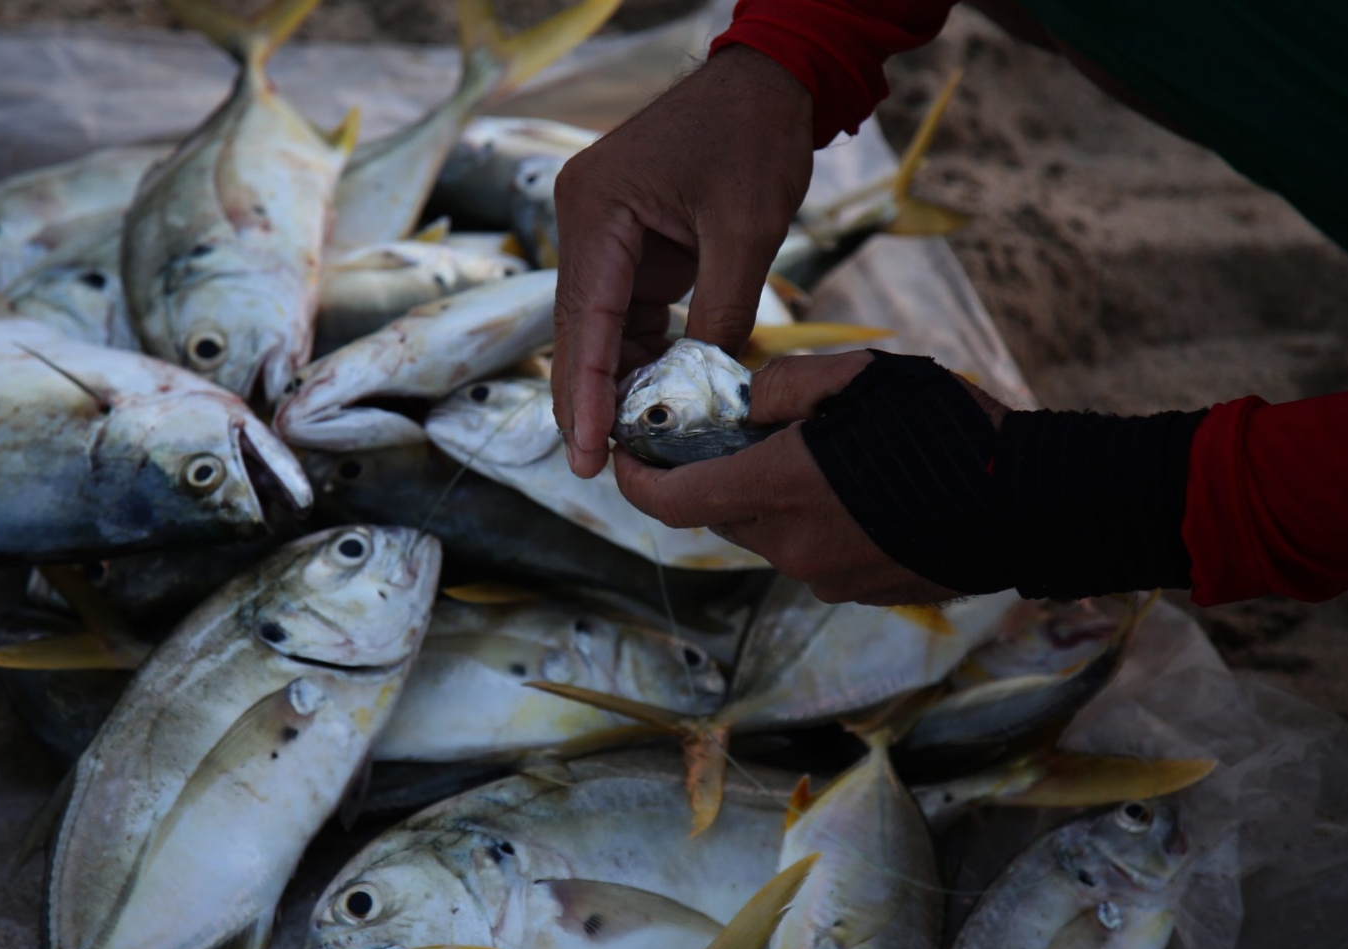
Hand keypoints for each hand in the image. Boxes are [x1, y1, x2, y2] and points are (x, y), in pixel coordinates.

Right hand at [552, 46, 813, 477]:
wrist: (768, 81)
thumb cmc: (755, 136)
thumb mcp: (748, 230)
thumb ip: (722, 310)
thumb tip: (708, 386)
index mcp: (597, 210)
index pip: (586, 319)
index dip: (587, 392)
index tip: (588, 452)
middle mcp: (584, 222)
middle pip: (579, 329)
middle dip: (587, 399)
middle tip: (592, 467)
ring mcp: (603, 234)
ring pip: (600, 327)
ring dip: (615, 383)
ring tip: (625, 445)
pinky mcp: (629, 245)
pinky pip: (627, 312)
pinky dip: (640, 354)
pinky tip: (653, 397)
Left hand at [613, 350, 1008, 605]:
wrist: (1033, 504)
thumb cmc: (949, 430)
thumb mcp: (862, 377)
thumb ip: (783, 386)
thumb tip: (740, 404)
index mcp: (779, 487)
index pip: (671, 502)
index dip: (634, 481)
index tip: (623, 455)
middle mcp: (791, 544)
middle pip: (716, 517)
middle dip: (710, 479)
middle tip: (730, 435)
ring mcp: (825, 578)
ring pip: (764, 536)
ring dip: (766, 500)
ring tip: (813, 456)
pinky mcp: (858, 594)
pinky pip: (809, 556)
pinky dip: (809, 523)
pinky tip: (855, 491)